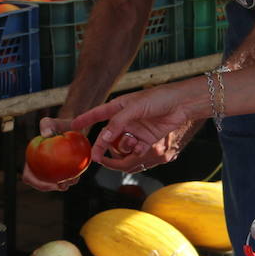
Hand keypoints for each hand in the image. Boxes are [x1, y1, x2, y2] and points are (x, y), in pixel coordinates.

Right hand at [22, 115, 82, 190]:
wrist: (72, 126)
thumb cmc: (60, 123)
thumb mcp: (52, 121)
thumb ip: (47, 124)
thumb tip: (45, 134)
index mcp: (31, 158)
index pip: (28, 176)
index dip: (36, 183)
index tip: (50, 182)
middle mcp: (38, 166)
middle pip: (41, 183)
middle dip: (50, 187)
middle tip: (63, 186)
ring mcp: (50, 169)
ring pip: (54, 183)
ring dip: (62, 185)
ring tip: (72, 180)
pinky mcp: (61, 169)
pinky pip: (64, 178)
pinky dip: (70, 179)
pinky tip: (77, 177)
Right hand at [71, 86, 197, 171]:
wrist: (182, 104)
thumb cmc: (158, 99)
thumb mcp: (135, 108)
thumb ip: (118, 122)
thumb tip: (104, 136)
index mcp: (119, 106)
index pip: (97, 114)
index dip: (85, 120)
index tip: (72, 126)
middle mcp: (125, 119)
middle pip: (108, 135)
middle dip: (102, 146)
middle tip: (97, 157)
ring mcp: (135, 130)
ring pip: (120, 145)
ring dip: (124, 147)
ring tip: (133, 142)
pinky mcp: (146, 139)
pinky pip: (135, 149)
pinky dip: (136, 150)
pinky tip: (142, 145)